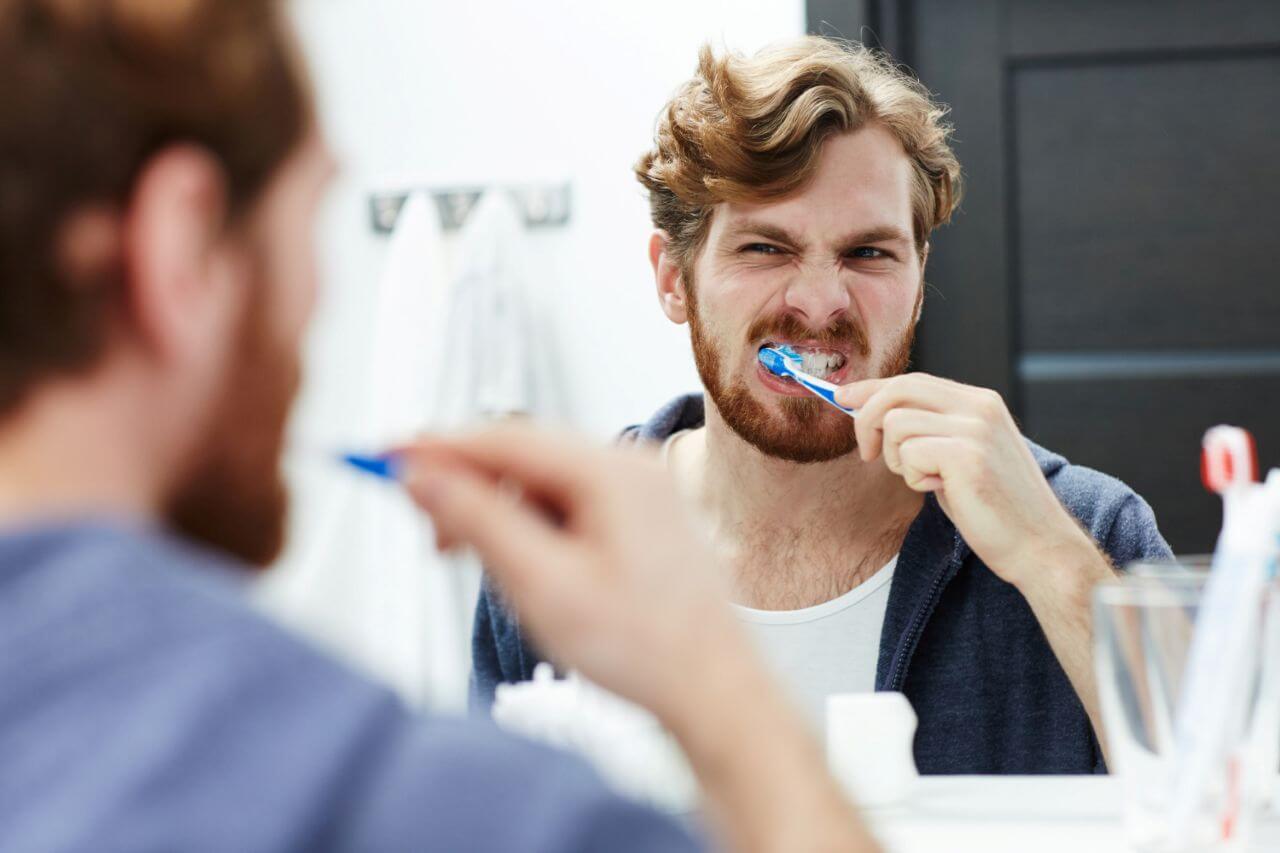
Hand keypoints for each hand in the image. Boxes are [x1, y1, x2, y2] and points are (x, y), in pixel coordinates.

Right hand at [398, 424, 745, 721]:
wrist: (714, 689)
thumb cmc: (643, 647)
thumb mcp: (541, 585)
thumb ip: (477, 521)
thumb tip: (423, 476)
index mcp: (612, 472)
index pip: (504, 438)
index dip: (439, 447)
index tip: (387, 455)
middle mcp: (632, 466)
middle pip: (524, 455)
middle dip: (469, 488)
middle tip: (431, 537)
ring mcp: (642, 489)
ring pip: (544, 482)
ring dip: (501, 513)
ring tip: (484, 568)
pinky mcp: (643, 516)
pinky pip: (571, 503)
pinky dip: (535, 526)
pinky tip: (525, 569)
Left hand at [836, 373, 1090, 587]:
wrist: (1040, 547)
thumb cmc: (994, 509)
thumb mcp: (961, 457)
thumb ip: (929, 431)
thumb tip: (875, 414)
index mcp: (980, 402)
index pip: (912, 380)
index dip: (872, 389)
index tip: (843, 398)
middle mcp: (979, 406)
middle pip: (898, 390)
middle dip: (867, 419)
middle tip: (868, 454)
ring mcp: (975, 428)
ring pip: (896, 424)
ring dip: (898, 460)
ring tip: (928, 481)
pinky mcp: (966, 455)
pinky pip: (908, 454)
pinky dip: (914, 478)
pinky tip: (941, 491)